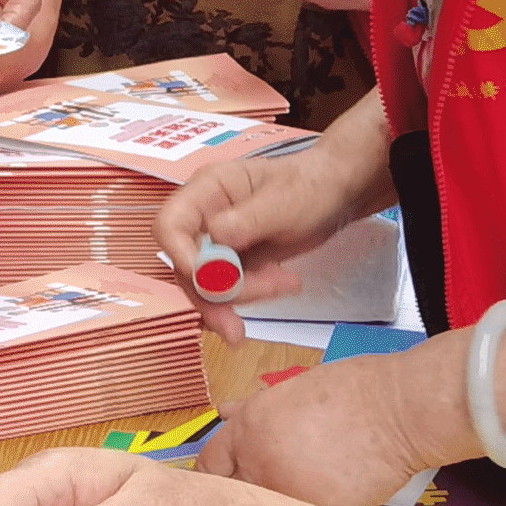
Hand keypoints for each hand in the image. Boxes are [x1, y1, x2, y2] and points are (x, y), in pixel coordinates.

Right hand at [155, 141, 366, 320]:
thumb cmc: (310, 185)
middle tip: (241, 319)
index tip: (206, 280)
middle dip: (213, 294)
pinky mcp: (232, 261)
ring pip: (204, 284)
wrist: (335, 192)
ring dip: (237, 299)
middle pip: (185, 264)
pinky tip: (283, 284)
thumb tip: (217, 237)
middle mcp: (203, 216)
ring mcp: (216, 241)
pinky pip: (226, 289)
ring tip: (285, 285)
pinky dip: (249, 297)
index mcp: (207, 189)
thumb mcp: (284, 200)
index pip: (170, 224)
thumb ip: (248, 219)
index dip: (179, 255)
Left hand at [194, 342, 449, 505]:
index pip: (208, 468)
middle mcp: (260, 468)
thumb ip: (250, 410)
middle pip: (231, 499)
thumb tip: (225, 412)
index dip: (215, 475)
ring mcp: (291, 497)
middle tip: (253, 501)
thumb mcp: (286, 391)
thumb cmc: (348, 392)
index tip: (223, 483)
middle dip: (239, 499)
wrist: (397, 409)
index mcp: (247, 434)